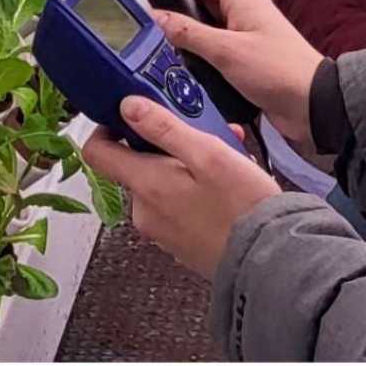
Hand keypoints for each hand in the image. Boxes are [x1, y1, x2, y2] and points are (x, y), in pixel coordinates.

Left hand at [82, 98, 280, 278]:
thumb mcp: (207, 152)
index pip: (98, 153)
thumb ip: (164, 127)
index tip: (129, 115)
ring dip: (188, 166)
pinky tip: (227, 186)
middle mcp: (145, 211)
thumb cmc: (241, 207)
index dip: (108, 128)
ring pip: (163, 183)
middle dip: (168, 145)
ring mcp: (162, 230)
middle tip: (203, 134)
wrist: (267, 258)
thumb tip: (128, 106)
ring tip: (228, 159)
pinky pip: (178, 205)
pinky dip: (196, 190)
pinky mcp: (181, 242)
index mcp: (145, 185)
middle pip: (137, 165)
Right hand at [151, 0, 324, 160]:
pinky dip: (201, 61)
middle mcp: (244, 15)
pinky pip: (216, 54)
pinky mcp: (246, 62)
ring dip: (189, 41)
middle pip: (201, 4)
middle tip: (153, 26)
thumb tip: (160, 17)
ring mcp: (245, 39)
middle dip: (177, 14)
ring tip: (166, 52)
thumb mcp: (226, 51)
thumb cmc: (282, 71)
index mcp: (242, 0)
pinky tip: (188, 73)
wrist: (312, 105)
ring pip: (207, 31)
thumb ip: (190, 34)